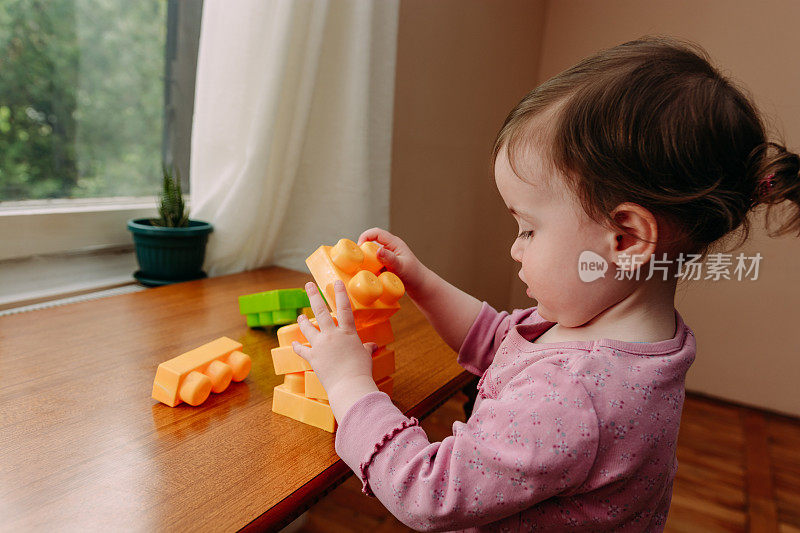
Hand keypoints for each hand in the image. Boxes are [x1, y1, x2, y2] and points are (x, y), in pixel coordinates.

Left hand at [293, 279, 378, 410]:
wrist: (349, 385)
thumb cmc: (361, 370)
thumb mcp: (366, 356)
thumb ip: (367, 348)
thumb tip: (373, 346)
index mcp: (347, 332)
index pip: (344, 308)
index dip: (341, 293)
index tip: (336, 282)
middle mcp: (332, 335)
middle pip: (320, 311)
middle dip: (313, 295)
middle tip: (308, 285)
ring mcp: (320, 345)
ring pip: (308, 328)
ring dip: (303, 320)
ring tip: (300, 315)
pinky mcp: (313, 357)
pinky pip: (302, 350)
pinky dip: (298, 347)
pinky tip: (294, 343)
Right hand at [357, 227, 430, 300]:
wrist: (420, 286)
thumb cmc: (415, 275)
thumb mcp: (401, 267)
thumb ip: (390, 259)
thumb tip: (377, 251)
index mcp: (394, 243)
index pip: (376, 233)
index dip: (365, 236)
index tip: (359, 248)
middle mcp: (390, 247)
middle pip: (371, 242)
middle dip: (363, 250)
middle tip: (359, 261)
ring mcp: (388, 256)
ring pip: (372, 254)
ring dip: (366, 260)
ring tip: (363, 269)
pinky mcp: (386, 264)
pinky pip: (374, 263)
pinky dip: (370, 267)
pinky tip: (369, 275)